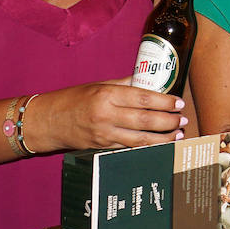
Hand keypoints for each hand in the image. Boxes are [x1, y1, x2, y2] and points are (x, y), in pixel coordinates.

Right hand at [30, 78, 186, 151]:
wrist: (45, 121)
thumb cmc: (72, 99)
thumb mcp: (99, 85)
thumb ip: (125, 84)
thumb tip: (149, 81)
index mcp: (107, 94)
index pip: (144, 98)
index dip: (165, 101)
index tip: (179, 102)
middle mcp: (106, 114)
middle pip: (146, 120)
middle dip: (169, 121)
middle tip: (183, 120)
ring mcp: (104, 134)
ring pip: (140, 139)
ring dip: (163, 139)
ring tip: (178, 135)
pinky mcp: (101, 147)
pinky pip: (129, 148)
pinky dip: (146, 147)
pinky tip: (159, 145)